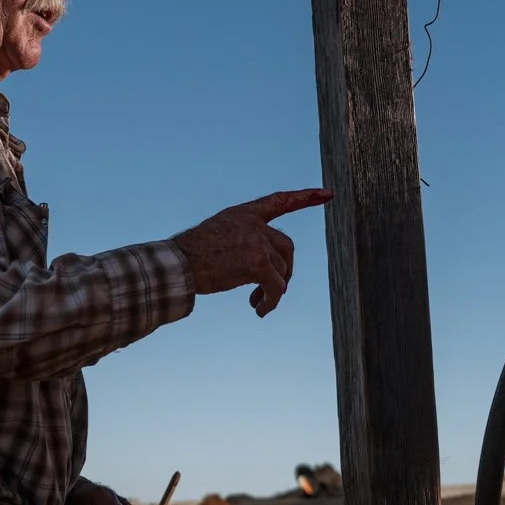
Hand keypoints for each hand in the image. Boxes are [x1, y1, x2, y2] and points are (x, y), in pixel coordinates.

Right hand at [171, 188, 331, 315]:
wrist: (177, 264)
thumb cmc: (187, 257)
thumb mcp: (214, 236)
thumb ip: (239, 241)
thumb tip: (258, 270)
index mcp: (242, 214)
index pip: (279, 201)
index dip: (305, 197)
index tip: (328, 193)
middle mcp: (253, 224)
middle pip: (286, 246)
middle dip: (286, 269)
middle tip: (275, 288)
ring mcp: (257, 242)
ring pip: (281, 271)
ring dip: (274, 291)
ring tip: (258, 304)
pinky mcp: (257, 264)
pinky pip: (276, 287)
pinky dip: (271, 301)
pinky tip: (259, 310)